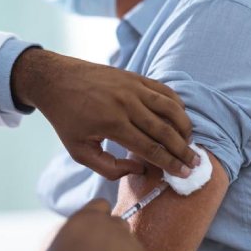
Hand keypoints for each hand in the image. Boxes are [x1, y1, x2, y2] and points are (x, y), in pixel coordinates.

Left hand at [11, 49, 198, 178]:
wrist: (55, 80)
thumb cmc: (66, 118)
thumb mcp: (78, 151)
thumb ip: (108, 167)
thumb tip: (140, 169)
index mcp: (112, 124)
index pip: (150, 148)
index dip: (170, 163)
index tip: (184, 173)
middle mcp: (126, 104)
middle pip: (165, 131)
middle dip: (183, 149)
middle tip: (195, 163)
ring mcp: (132, 87)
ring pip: (170, 108)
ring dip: (184, 126)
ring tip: (190, 142)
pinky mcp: (134, 76)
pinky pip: (163, 90)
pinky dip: (176, 104)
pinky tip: (180, 117)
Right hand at [40, 199, 145, 250]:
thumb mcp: (54, 240)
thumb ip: (70, 229)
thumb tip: (76, 231)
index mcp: (86, 216)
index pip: (102, 204)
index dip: (101, 217)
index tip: (97, 231)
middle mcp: (108, 222)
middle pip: (119, 222)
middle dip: (114, 235)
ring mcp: (125, 239)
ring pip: (129, 241)